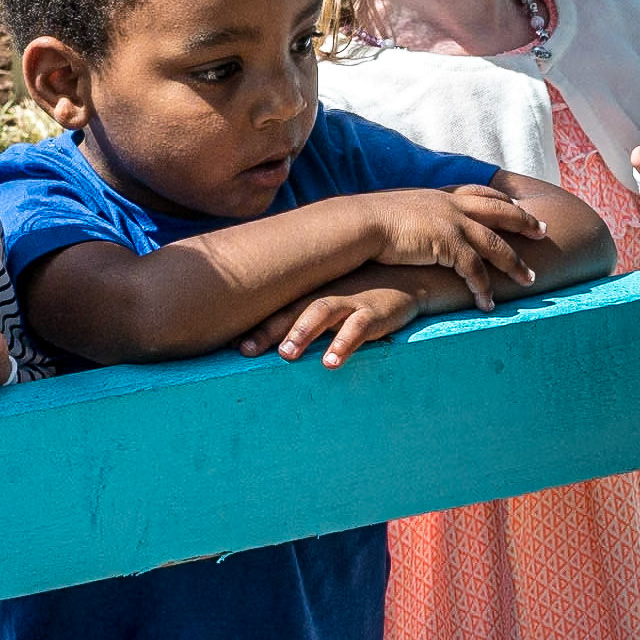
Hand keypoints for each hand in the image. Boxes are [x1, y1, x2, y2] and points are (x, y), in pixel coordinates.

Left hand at [239, 274, 422, 368]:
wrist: (409, 277)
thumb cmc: (359, 295)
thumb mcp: (328, 302)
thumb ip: (301, 319)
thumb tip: (266, 345)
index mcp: (309, 294)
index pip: (275, 309)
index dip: (253, 326)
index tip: (230, 345)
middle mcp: (324, 294)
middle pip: (289, 310)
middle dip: (267, 331)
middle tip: (245, 351)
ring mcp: (349, 300)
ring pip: (320, 312)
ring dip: (301, 333)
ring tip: (286, 356)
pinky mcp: (375, 311)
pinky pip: (358, 328)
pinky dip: (344, 344)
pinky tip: (331, 362)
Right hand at [365, 186, 543, 309]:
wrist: (360, 223)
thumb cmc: (367, 222)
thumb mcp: (395, 211)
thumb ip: (410, 217)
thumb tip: (405, 227)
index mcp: (438, 196)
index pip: (478, 193)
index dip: (500, 200)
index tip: (516, 206)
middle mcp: (450, 206)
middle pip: (499, 211)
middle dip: (523, 222)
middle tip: (542, 231)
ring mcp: (452, 224)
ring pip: (495, 245)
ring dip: (515, 263)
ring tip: (530, 279)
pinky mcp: (448, 245)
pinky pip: (475, 270)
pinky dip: (485, 288)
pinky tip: (489, 303)